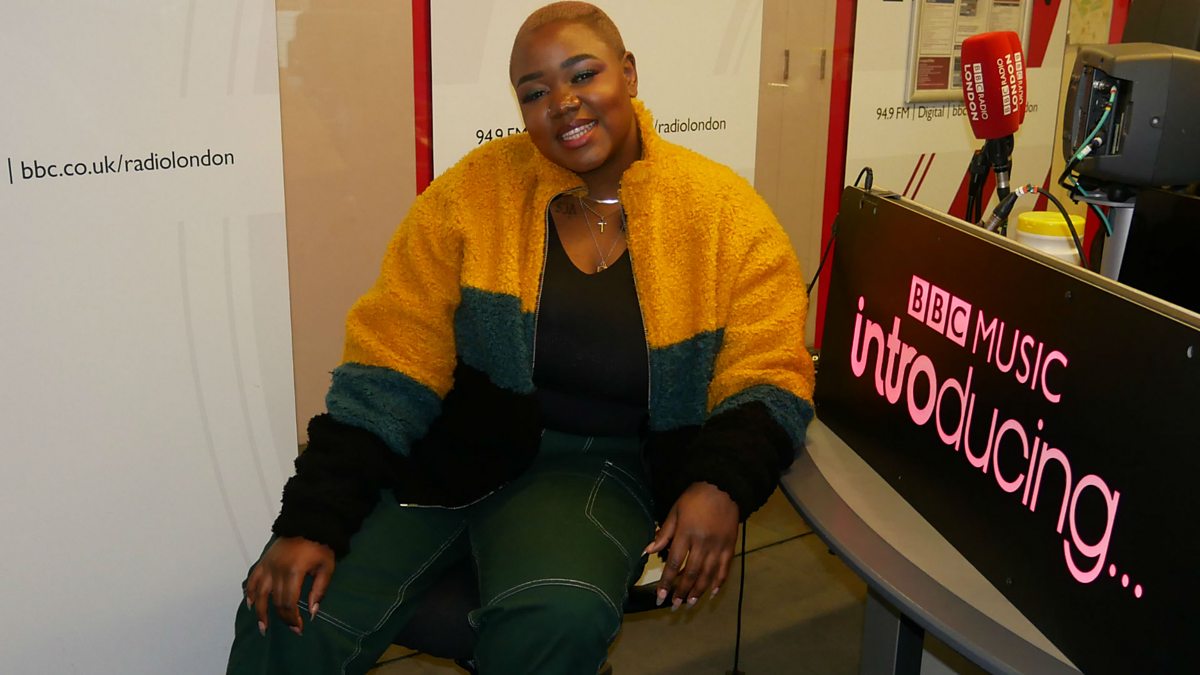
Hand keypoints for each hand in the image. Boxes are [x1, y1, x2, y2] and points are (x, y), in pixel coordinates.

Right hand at [245, 537, 334, 635]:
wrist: (309, 523)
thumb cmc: (320, 546)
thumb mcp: (327, 568)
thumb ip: (319, 590)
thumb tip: (312, 612)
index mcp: (294, 571)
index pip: (289, 602)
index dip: (292, 618)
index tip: (299, 628)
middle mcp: (277, 570)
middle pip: (275, 601)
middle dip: (283, 618)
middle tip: (291, 629)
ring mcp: (268, 565)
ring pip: (259, 593)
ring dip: (260, 612)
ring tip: (263, 626)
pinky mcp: (263, 561)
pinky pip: (252, 579)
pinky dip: (250, 592)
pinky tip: (250, 604)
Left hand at [644, 481, 738, 609]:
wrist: (723, 487)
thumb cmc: (694, 498)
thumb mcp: (675, 511)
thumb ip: (663, 533)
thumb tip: (646, 551)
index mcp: (686, 534)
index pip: (674, 564)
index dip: (666, 582)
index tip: (660, 597)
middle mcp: (703, 543)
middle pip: (691, 573)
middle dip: (681, 592)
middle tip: (674, 606)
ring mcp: (718, 546)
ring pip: (708, 575)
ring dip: (698, 591)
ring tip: (689, 603)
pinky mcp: (730, 547)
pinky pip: (725, 569)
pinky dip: (719, 583)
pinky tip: (712, 593)